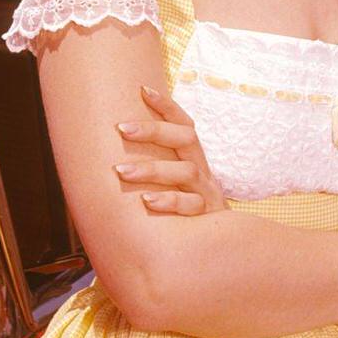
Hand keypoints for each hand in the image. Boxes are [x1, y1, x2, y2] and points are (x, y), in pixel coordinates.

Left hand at [113, 84, 228, 215]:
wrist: (222, 248)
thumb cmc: (188, 212)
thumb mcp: (177, 186)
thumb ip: (157, 168)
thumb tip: (116, 154)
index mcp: (194, 159)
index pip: (184, 124)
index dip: (167, 106)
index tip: (142, 89)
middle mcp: (202, 171)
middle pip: (186, 139)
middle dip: (154, 130)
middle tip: (121, 127)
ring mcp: (207, 193)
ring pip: (185, 171)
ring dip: (152, 169)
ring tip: (122, 171)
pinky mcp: (207, 216)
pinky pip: (190, 205)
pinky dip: (169, 201)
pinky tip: (147, 201)